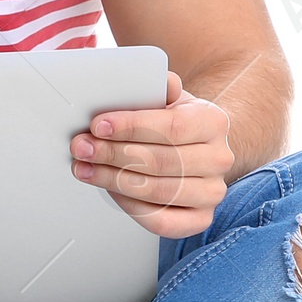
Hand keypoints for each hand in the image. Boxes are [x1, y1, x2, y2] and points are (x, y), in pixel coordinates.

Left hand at [69, 72, 233, 237]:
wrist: (195, 145)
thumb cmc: (173, 121)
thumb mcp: (167, 97)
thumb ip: (156, 85)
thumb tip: (148, 80)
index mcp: (213, 121)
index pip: (172, 127)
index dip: (131, 127)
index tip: (98, 125)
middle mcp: (219, 159)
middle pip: (161, 162)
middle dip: (113, 154)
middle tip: (82, 147)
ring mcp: (212, 193)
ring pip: (158, 192)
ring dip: (113, 180)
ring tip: (86, 168)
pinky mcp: (200, 219)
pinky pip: (162, 221)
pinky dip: (130, 206)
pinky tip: (110, 189)